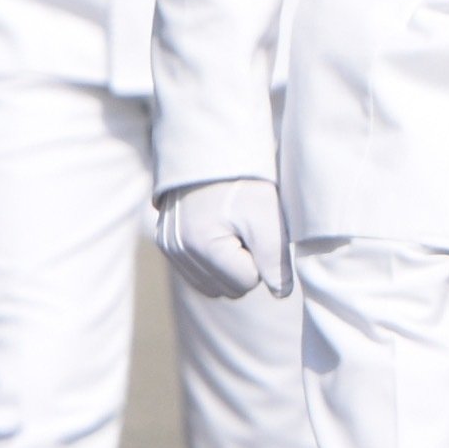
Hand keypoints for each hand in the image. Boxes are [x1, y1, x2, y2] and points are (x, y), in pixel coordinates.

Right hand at [154, 178, 288, 300]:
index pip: (247, 282)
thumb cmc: (245, 183)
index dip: (262, 260)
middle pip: (228, 289)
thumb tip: (281, 294)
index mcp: (202, 245)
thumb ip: (276, 260)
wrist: (213, 153)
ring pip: (212, 285)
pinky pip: (198, 274)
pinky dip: (214, 262)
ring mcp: (169, 249)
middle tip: (248, 231)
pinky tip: (220, 234)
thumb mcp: (268, 217)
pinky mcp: (167, 244)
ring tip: (234, 231)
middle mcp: (178, 251)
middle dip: (245, 265)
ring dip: (230, 266)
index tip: (259, 231)